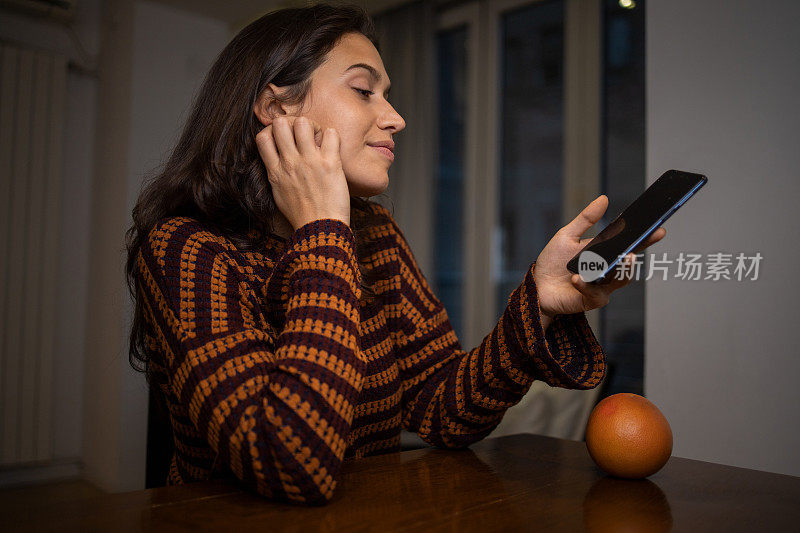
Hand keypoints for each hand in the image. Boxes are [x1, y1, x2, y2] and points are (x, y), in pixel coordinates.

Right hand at [255, 115, 350, 228]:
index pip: (262, 137)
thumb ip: (276, 174)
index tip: (285, 139)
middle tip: (304, 135)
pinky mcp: (330, 164)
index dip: (273, 131)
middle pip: (281, 123)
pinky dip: (332, 136)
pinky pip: (330, 133)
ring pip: (303, 122)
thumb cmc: (302, 215)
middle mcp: (290, 163)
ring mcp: (309, 162)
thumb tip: (277, 160)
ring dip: (313, 126)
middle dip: (292, 123)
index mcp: (275, 171)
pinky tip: (333, 148)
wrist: (320, 229)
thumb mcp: (279, 194)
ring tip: (319, 139)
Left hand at [533, 195, 665, 319]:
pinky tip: (576, 278)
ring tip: (618, 262)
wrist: (537, 286)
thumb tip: (604, 199)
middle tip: (632, 251)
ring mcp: (602, 286)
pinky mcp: (591, 300)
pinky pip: (595, 293)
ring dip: (619, 272)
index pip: (630, 245)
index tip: (659, 230)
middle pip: (628, 264)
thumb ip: (586, 219)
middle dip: (633, 258)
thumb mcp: (567, 236)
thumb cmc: (553, 262)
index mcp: (605, 253)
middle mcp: (608, 270)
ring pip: (619, 280)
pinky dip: (585, 285)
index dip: (646, 239)